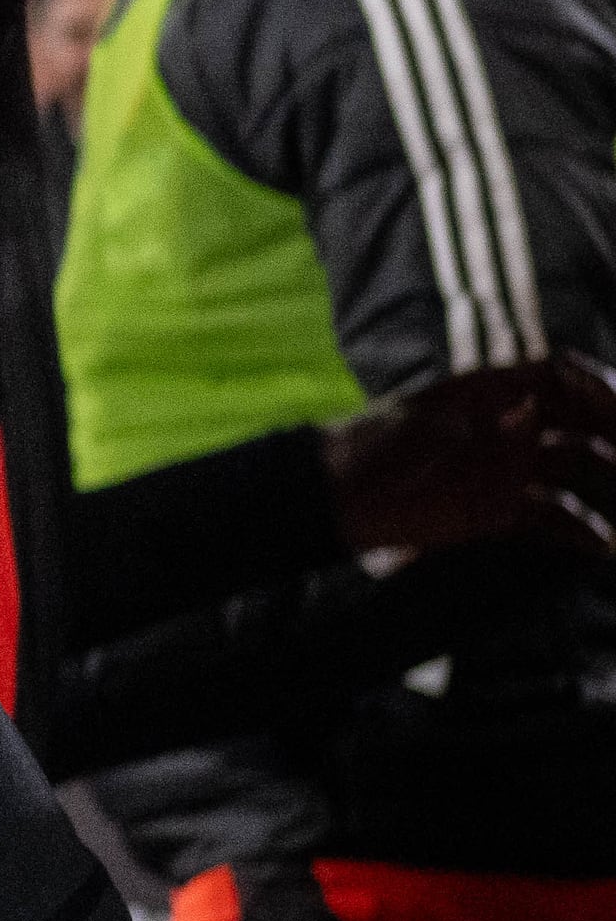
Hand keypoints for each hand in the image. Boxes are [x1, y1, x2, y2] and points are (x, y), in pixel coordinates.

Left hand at [325, 354, 615, 563]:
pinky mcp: (497, 511)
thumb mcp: (427, 431)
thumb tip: (534, 409)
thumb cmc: (375, 453)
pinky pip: (552, 516)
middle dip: (615, 434)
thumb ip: (486, 424)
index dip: (598, 386)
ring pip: (574, 469)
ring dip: (609, 483)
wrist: (332, 502)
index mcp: (488, 391)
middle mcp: (506, 426)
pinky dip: (580, 529)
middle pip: (578, 422)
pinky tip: (603, 546)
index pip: (558, 375)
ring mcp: (505, 468)